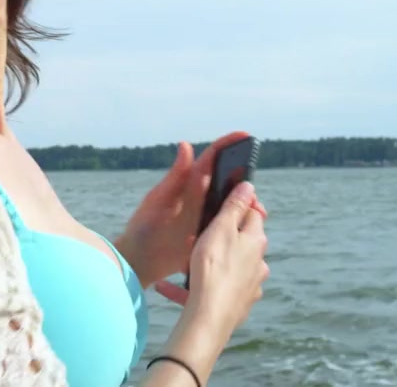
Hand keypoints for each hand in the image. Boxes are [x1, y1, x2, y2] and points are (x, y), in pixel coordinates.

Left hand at [115, 131, 257, 289]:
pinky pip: (231, 226)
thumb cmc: (144, 226)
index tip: (246, 135)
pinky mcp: (211, 235)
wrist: (140, 260)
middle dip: (246, 182)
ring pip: (234, 204)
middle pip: (229, 182)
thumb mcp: (159, 201)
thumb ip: (175, 176)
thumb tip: (185, 144)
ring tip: (257, 212)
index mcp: (189, 183)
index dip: (228, 145)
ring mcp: (207, 216)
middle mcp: (201, 196)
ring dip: (248, 205)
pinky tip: (251, 231)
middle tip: (254, 192)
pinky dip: (243, 225)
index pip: (212, 159)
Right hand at [168, 181, 268, 332]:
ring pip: (225, 266)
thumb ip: (234, 206)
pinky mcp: (236, 304)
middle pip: (239, 240)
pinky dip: (195, 286)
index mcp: (256, 241)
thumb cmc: (213, 268)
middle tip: (194, 235)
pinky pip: (214, 289)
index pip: (255, 213)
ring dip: (204, 262)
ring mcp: (249, 285)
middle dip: (218, 235)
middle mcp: (258, 263)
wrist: (209, 317)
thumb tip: (249, 186)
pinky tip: (168, 288)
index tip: (220, 200)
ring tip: (179, 263)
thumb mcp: (220, 228)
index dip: (239, 203)